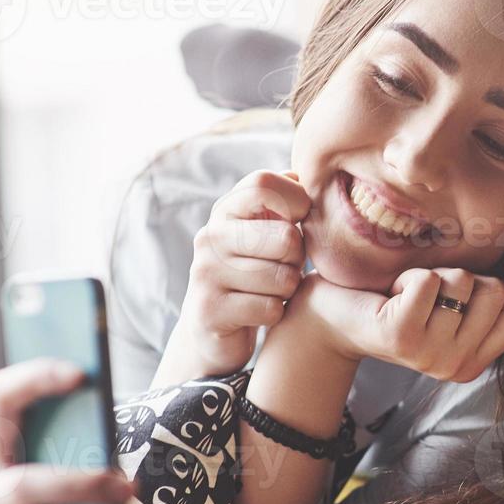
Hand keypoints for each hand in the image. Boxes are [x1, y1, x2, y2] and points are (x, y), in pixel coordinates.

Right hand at [173, 169, 309, 375]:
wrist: (213, 328)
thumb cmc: (254, 271)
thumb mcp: (265, 230)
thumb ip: (282, 202)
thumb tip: (299, 175)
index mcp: (225, 210)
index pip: (264, 184)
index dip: (296, 202)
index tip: (298, 222)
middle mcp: (209, 236)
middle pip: (285, 237)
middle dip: (297, 258)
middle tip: (285, 266)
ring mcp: (205, 274)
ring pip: (282, 278)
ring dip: (288, 290)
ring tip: (272, 290)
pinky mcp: (209, 311)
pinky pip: (270, 309)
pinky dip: (275, 314)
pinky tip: (260, 311)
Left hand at [278, 268, 503, 382]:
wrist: (334, 316)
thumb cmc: (397, 303)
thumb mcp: (452, 309)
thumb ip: (488, 303)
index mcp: (473, 363)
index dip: (490, 289)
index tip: (455, 301)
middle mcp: (456, 366)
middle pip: (497, 290)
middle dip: (460, 278)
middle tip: (427, 298)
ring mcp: (431, 355)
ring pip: (462, 280)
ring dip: (430, 276)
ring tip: (405, 298)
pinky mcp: (403, 337)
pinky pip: (430, 280)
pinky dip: (409, 276)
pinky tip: (390, 297)